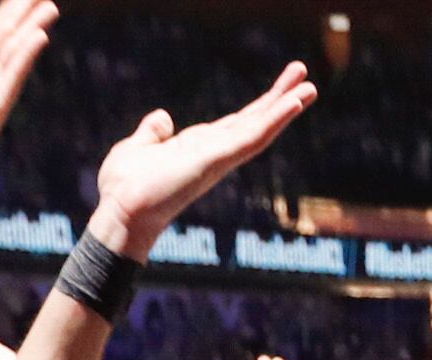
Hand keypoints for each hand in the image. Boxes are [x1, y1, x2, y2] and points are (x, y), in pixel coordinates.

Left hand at [86, 63, 313, 252]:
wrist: (120, 212)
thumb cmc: (124, 189)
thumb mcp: (137, 148)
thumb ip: (152, 133)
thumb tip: (162, 118)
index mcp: (199, 148)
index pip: (236, 124)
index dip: (259, 106)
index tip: (280, 88)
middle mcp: (214, 153)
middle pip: (254, 122)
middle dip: (280, 99)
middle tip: (306, 76)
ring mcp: (218, 158)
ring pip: (259, 129)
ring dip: (286, 106)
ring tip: (311, 86)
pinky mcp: (217, 160)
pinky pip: (252, 138)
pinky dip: (274, 120)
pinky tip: (293, 103)